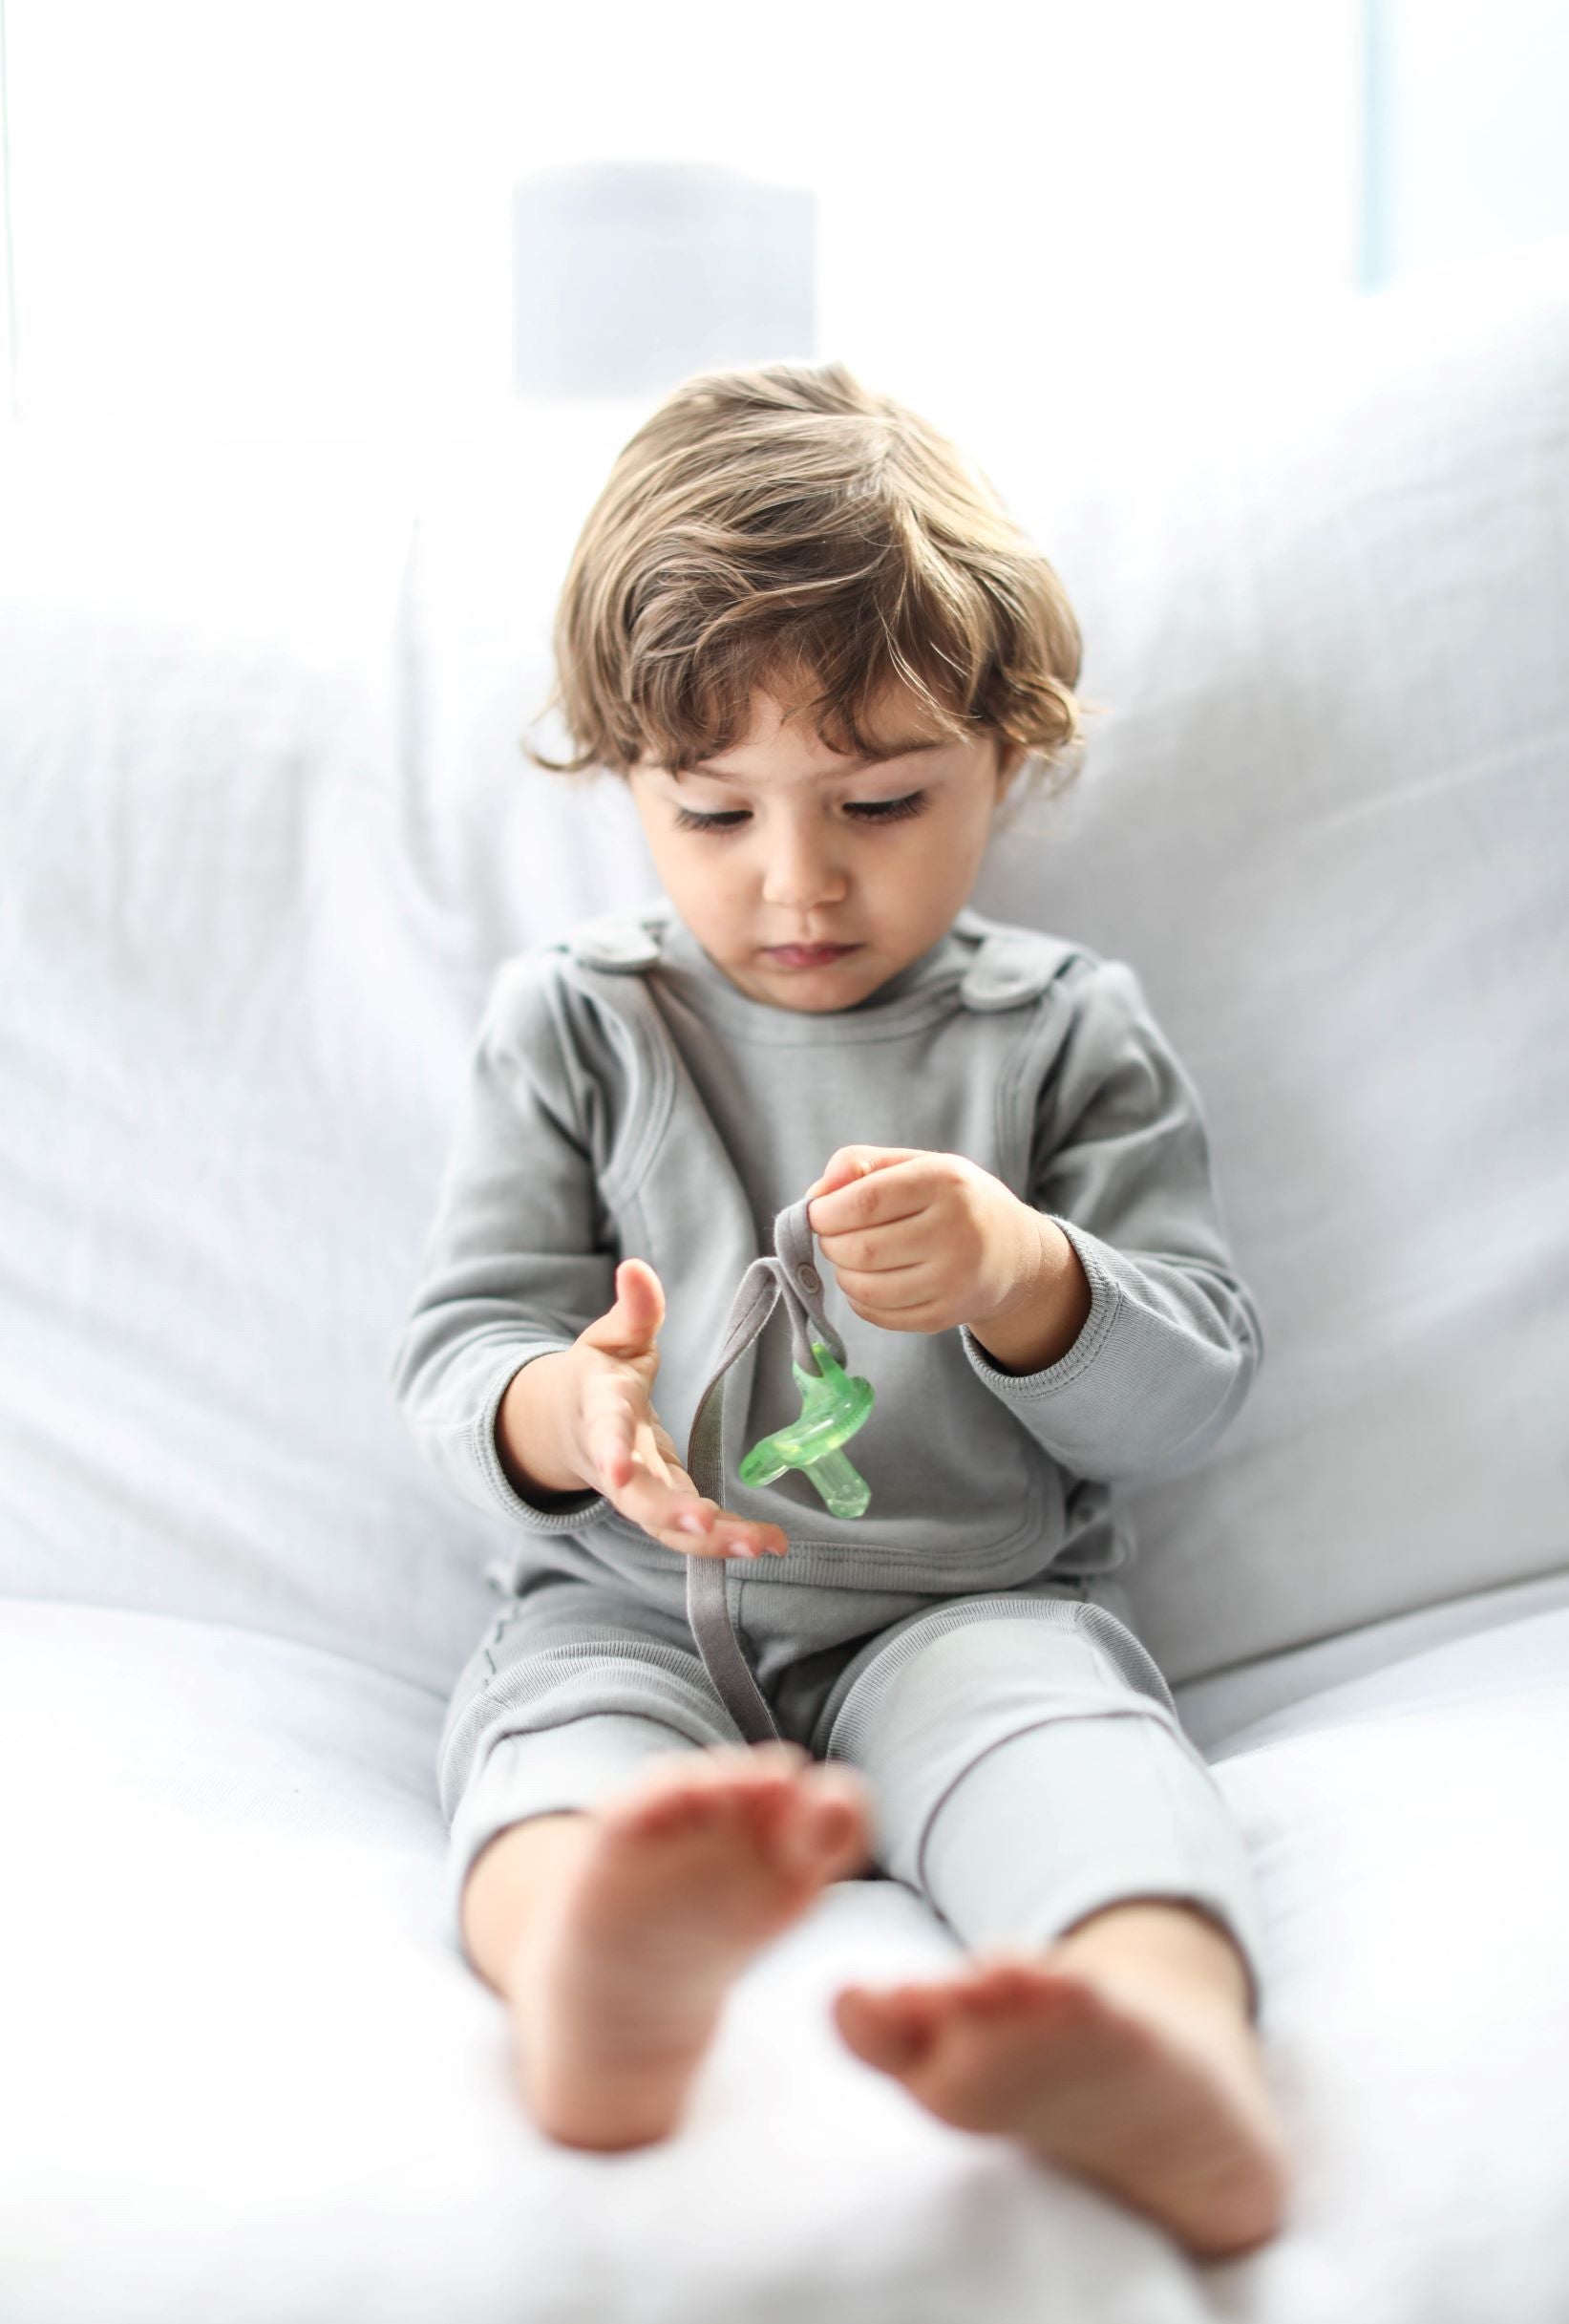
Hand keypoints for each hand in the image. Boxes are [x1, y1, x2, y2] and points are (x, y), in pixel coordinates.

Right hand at [568, 1260, 788, 1560]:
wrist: (568, 1425)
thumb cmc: (597, 1375)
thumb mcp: (611, 1337)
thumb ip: (632, 1310)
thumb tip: (635, 1268)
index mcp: (602, 1410)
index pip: (604, 1430)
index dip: (609, 1449)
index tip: (617, 1467)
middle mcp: (616, 1461)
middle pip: (636, 1496)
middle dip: (670, 1512)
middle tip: (706, 1523)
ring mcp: (638, 1490)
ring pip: (665, 1526)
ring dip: (711, 1541)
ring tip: (763, 1544)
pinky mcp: (661, 1506)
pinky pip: (688, 1533)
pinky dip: (725, 1543)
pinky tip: (769, 1544)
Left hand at [805, 1146, 1086, 1365]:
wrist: (1014, 1253)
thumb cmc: (954, 1200)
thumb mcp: (918, 1165)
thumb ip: (862, 1164)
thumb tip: (814, 1193)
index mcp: (946, 1182)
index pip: (866, 1201)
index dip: (827, 1211)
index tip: (816, 1212)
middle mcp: (956, 1232)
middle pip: (862, 1248)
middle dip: (830, 1243)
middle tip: (831, 1236)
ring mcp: (953, 1280)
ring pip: (866, 1287)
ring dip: (842, 1273)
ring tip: (850, 1257)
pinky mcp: (946, 1315)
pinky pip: (879, 1314)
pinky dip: (858, 1299)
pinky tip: (868, 1280)